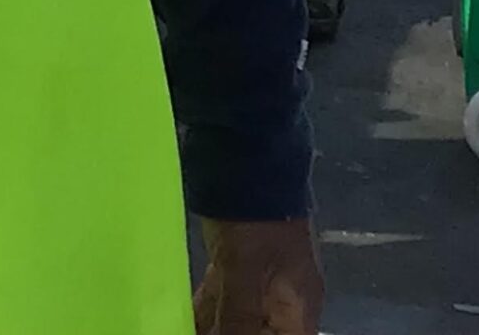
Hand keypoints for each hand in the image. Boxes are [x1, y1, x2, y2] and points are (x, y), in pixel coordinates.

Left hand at [193, 218, 322, 334]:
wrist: (247, 161)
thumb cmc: (254, 220)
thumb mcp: (243, 271)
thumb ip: (238, 317)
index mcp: (297, 306)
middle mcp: (283, 299)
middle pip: (259, 332)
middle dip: (229, 334)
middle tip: (194, 333)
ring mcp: (261, 280)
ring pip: (236, 319)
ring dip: (214, 326)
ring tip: (181, 327)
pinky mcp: (239, 264)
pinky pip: (223, 299)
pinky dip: (206, 311)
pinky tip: (182, 317)